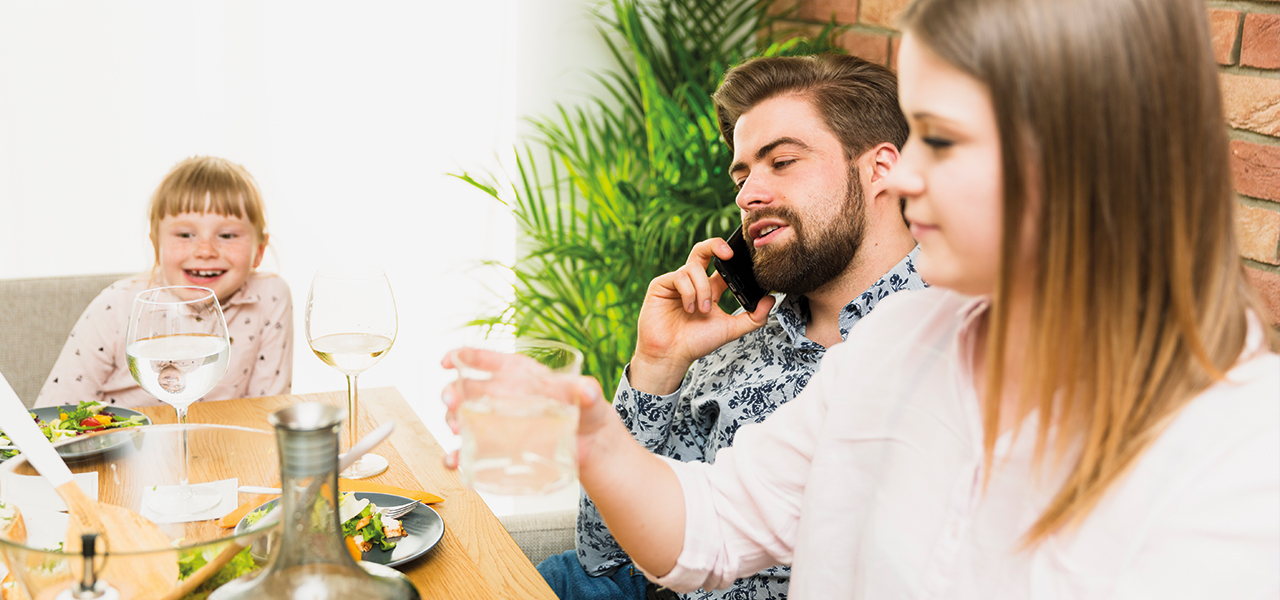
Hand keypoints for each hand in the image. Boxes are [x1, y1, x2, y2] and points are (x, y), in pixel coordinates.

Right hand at [439, 348, 614, 469]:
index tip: (448, 361)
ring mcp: (497, 422)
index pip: (485, 359)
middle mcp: (502, 395)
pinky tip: (455, 461)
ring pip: (462, 417)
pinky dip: (458, 456)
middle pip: (466, 389)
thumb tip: (587, 390)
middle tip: (452, 403)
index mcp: (518, 373)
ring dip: (452, 421)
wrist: (591, 445)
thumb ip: (587, 391)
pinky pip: (471, 451)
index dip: (462, 356)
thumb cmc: (586, 411)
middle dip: (452, 393)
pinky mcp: (499, 447)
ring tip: (457, 430)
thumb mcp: (588, 397)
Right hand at [629, 238, 775, 394]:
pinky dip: (689, 292)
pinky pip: (679, 276)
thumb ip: (753, 317)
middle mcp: (693, 282)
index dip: (731, 257)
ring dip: (703, 290)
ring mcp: (676, 282)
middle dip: (716, 245)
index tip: (744, 260)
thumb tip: (770, 300)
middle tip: (728, 254)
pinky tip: (689, 308)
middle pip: (703, 250)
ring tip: (702, 310)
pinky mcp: (660, 285)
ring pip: (694, 268)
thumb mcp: (730, 329)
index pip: (721, 265)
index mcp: (709, 288)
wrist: (672, 356)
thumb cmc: (696, 343)